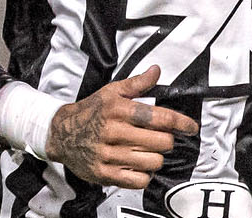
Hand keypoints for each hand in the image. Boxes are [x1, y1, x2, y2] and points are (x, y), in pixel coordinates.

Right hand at [45, 65, 198, 187]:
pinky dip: (144, 174)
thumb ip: (137, 83)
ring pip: (153, 162)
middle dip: (166, 140)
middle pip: (161, 142)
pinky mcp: (104, 173)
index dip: (181, 123)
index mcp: (119, 109)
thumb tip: (156, 71)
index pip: (159, 117)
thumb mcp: (112, 92)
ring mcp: (108, 154)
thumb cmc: (91, 111)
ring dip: (155, 157)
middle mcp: (114, 131)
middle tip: (160, 138)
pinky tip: (137, 165)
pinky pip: (138, 180)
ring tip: (147, 151)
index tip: (190, 127)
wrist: (61, 134)